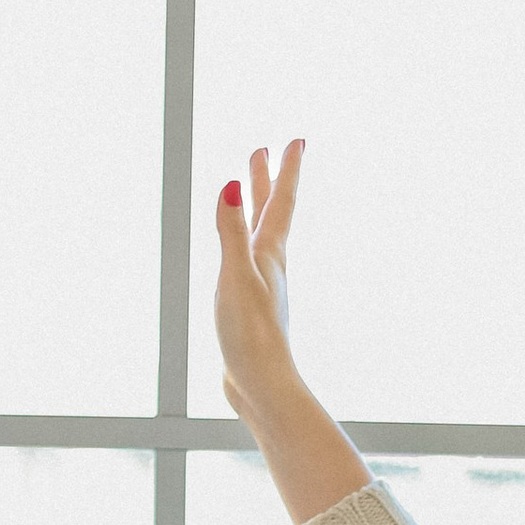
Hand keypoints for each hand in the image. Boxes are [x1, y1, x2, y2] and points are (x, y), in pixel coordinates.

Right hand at [213, 139, 305, 428]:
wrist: (260, 385)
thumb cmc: (250, 335)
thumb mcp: (235, 277)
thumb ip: (230, 232)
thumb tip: (229, 185)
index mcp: (270, 255)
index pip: (281, 202)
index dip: (286, 169)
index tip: (295, 139)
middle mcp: (270, 267)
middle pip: (270, 214)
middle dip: (266, 180)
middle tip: (264, 150)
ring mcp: (261, 287)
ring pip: (257, 237)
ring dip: (253, 210)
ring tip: (247, 195)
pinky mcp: (250, 308)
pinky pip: (245, 263)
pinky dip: (241, 245)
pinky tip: (236, 255)